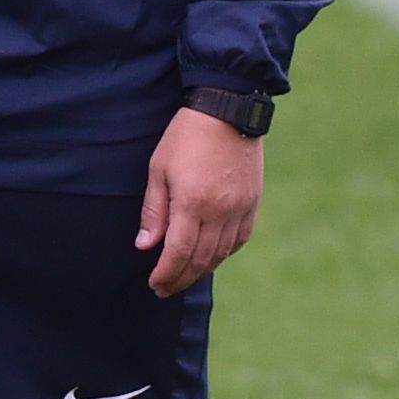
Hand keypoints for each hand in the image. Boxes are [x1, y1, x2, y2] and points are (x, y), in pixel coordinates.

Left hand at [135, 109, 263, 297]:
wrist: (228, 110)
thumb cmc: (185, 136)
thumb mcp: (159, 169)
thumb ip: (154, 211)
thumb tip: (146, 246)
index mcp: (192, 203)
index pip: (178, 253)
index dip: (166, 274)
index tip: (155, 284)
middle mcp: (219, 211)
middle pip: (200, 260)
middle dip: (180, 278)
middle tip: (165, 288)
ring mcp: (240, 208)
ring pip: (221, 254)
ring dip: (201, 270)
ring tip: (184, 275)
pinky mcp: (252, 202)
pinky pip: (240, 239)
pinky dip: (224, 253)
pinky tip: (212, 257)